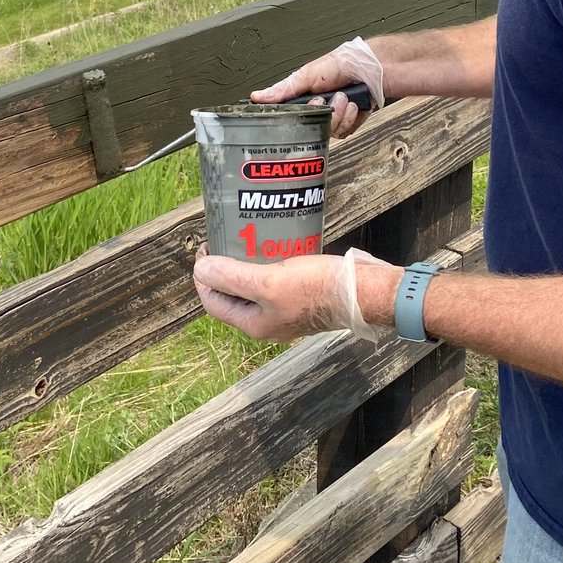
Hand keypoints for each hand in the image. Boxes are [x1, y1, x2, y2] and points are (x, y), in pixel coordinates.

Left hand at [193, 246, 392, 342]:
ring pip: (253, 287)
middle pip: (232, 294)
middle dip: (223, 268)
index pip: (214, 301)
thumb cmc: (316, 288)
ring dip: (244, 264)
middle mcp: (266, 322)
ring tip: (244, 238)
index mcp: (254, 324)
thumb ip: (234, 278)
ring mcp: (284, 310)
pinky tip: (271, 244)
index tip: (206, 247)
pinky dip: (266, 263)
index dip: (204, 276)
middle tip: (224, 239)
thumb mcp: (269, 282)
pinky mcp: (300, 297)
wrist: (361, 292)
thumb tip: (201, 270)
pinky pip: (272, 281)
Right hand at [251, 37, 384, 137]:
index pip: (290, 114)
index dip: (294, 117)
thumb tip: (258, 96)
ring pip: (328, 131)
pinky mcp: (352, 120)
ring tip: (346, 100)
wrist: (380, 69)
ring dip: (340, 116)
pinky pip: (345, 132)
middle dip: (322, 114)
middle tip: (328, 101)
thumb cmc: (346, 62)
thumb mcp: (309, 73)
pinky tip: (356, 108)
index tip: (302, 112)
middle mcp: (320, 104)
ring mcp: (336, 113)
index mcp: (306, 93)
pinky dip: (351, 120)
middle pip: (310, 126)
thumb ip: (284, 88)